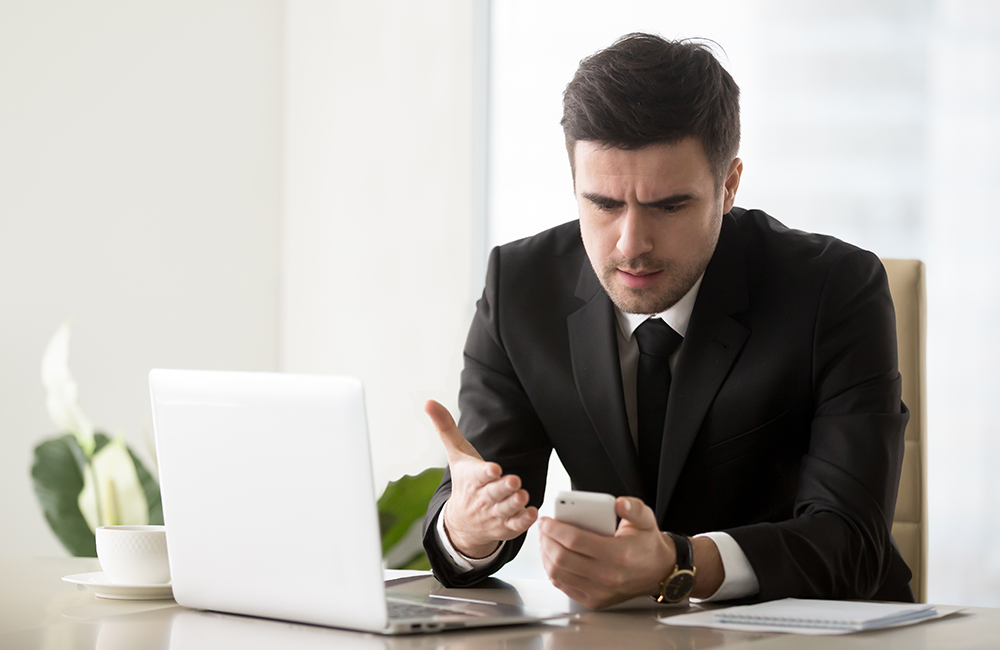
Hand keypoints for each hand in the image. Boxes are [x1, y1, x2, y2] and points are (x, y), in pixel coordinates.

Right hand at [424, 400, 537, 557]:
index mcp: (472, 479)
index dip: (485, 473)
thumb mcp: (456, 455)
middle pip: (494, 493)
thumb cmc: (464, 482)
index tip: (494, 469)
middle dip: (504, 487)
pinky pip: (515, 526)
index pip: (478, 475)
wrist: (461, 523)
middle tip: (515, 481)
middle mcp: (483, 498)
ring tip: (523, 496)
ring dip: (515, 504)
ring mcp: (494, 514)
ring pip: (506, 510)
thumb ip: (446, 428)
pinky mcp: (505, 527)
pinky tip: (532, 513)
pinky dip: (524, 521)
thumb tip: (429, 402)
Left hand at [539, 496, 673, 608]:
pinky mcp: (594, 600)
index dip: (555, 529)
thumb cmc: (647, 544)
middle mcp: (608, 576)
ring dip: (546, 556)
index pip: (575, 541)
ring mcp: (600, 592)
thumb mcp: (645, 519)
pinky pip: (564, 586)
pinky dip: (553, 571)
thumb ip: (632, 508)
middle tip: (543, 529)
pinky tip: (553, 557)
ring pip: (559, 575)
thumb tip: (619, 503)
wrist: (658, 571)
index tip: (546, 520)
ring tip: (545, 541)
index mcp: (619, 554)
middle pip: (562, 558)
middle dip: (546, 541)